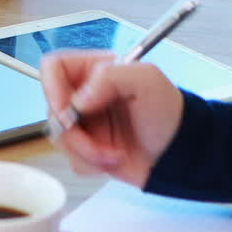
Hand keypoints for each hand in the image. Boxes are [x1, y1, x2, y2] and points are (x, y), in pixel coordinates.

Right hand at [40, 51, 183, 188]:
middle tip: (96, 142)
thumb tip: (78, 100)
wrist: (181, 154)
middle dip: (74, 132)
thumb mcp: (147, 81)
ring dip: (87, 151)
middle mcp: (85, 95)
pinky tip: (115, 158)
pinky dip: (92, 163)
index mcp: (94, 70)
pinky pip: (72, 159)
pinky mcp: (87, 148)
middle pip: (52, 109)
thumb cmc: (170, 112)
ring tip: (115, 152)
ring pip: (59, 138)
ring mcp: (84, 123)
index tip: (67, 112)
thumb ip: (110, 77)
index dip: (51, 88)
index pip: (53, 67)